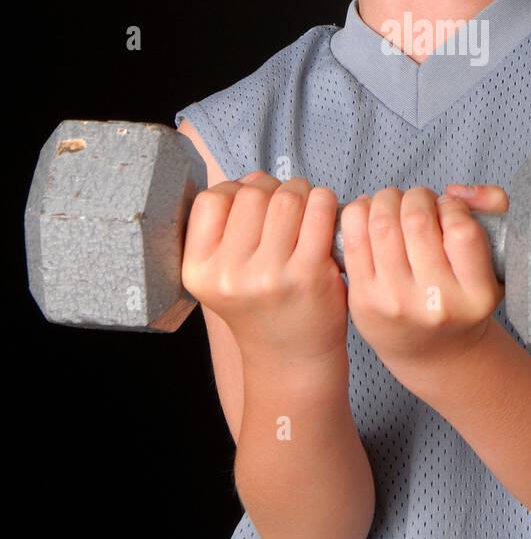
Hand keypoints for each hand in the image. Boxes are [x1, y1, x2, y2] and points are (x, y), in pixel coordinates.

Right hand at [181, 172, 347, 364]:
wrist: (290, 359)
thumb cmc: (260, 306)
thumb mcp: (222, 276)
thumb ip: (224, 229)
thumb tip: (250, 179)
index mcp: (199, 271)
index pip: (211, 199)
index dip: (235, 190)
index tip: (253, 203)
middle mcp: (229, 275)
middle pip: (251, 194)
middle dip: (273, 188)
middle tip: (286, 203)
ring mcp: (269, 276)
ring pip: (286, 197)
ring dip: (300, 191)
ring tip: (305, 207)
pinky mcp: (308, 275)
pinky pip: (318, 210)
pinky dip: (323, 202)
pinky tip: (323, 215)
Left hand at [339, 183, 507, 377]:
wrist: (431, 350)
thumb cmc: (463, 295)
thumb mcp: (496, 261)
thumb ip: (493, 208)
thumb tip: (456, 192)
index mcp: (476, 294)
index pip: (462, 230)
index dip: (453, 207)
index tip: (449, 210)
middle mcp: (437, 303)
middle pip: (417, 221)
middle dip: (416, 196)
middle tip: (418, 201)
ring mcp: (397, 303)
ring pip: (382, 224)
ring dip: (387, 200)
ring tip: (395, 204)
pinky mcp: (364, 300)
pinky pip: (354, 239)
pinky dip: (359, 212)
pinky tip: (369, 213)